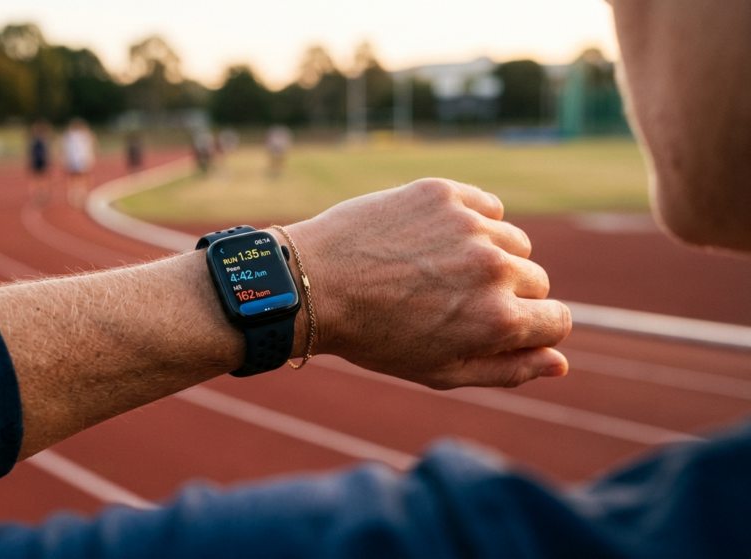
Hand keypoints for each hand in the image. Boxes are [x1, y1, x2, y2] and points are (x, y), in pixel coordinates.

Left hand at [284, 178, 571, 388]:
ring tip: (439, 270)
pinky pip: (487, 206)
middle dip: (508, 293)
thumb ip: (507, 370)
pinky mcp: (445, 192)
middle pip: (537, 280)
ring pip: (514, 241)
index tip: (503, 325)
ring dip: (490, 255)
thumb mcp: (440, 371)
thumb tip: (561, 362)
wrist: (312, 284)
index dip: (533, 328)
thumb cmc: (373, 337)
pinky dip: (471, 221)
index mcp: (499, 321)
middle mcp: (494, 269)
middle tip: (452, 300)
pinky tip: (434, 238)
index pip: (558, 320)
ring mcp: (470, 226)